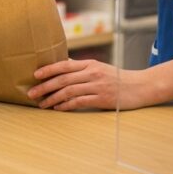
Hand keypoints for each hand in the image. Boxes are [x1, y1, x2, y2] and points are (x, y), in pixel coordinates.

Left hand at [27, 59, 148, 110]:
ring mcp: (97, 86)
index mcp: (90, 64)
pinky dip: (66, 105)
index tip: (35, 75)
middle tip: (31, 93)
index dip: (48, 70)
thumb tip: (62, 64)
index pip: (64, 65)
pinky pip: (79, 102)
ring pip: (68, 92)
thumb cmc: (118, 78)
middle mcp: (92, 73)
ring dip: (52, 99)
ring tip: (41, 104)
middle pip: (63, 79)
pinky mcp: (102, 99)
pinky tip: (57, 109)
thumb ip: (81, 67)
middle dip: (45, 86)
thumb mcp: (99, 68)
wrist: (141, 87)